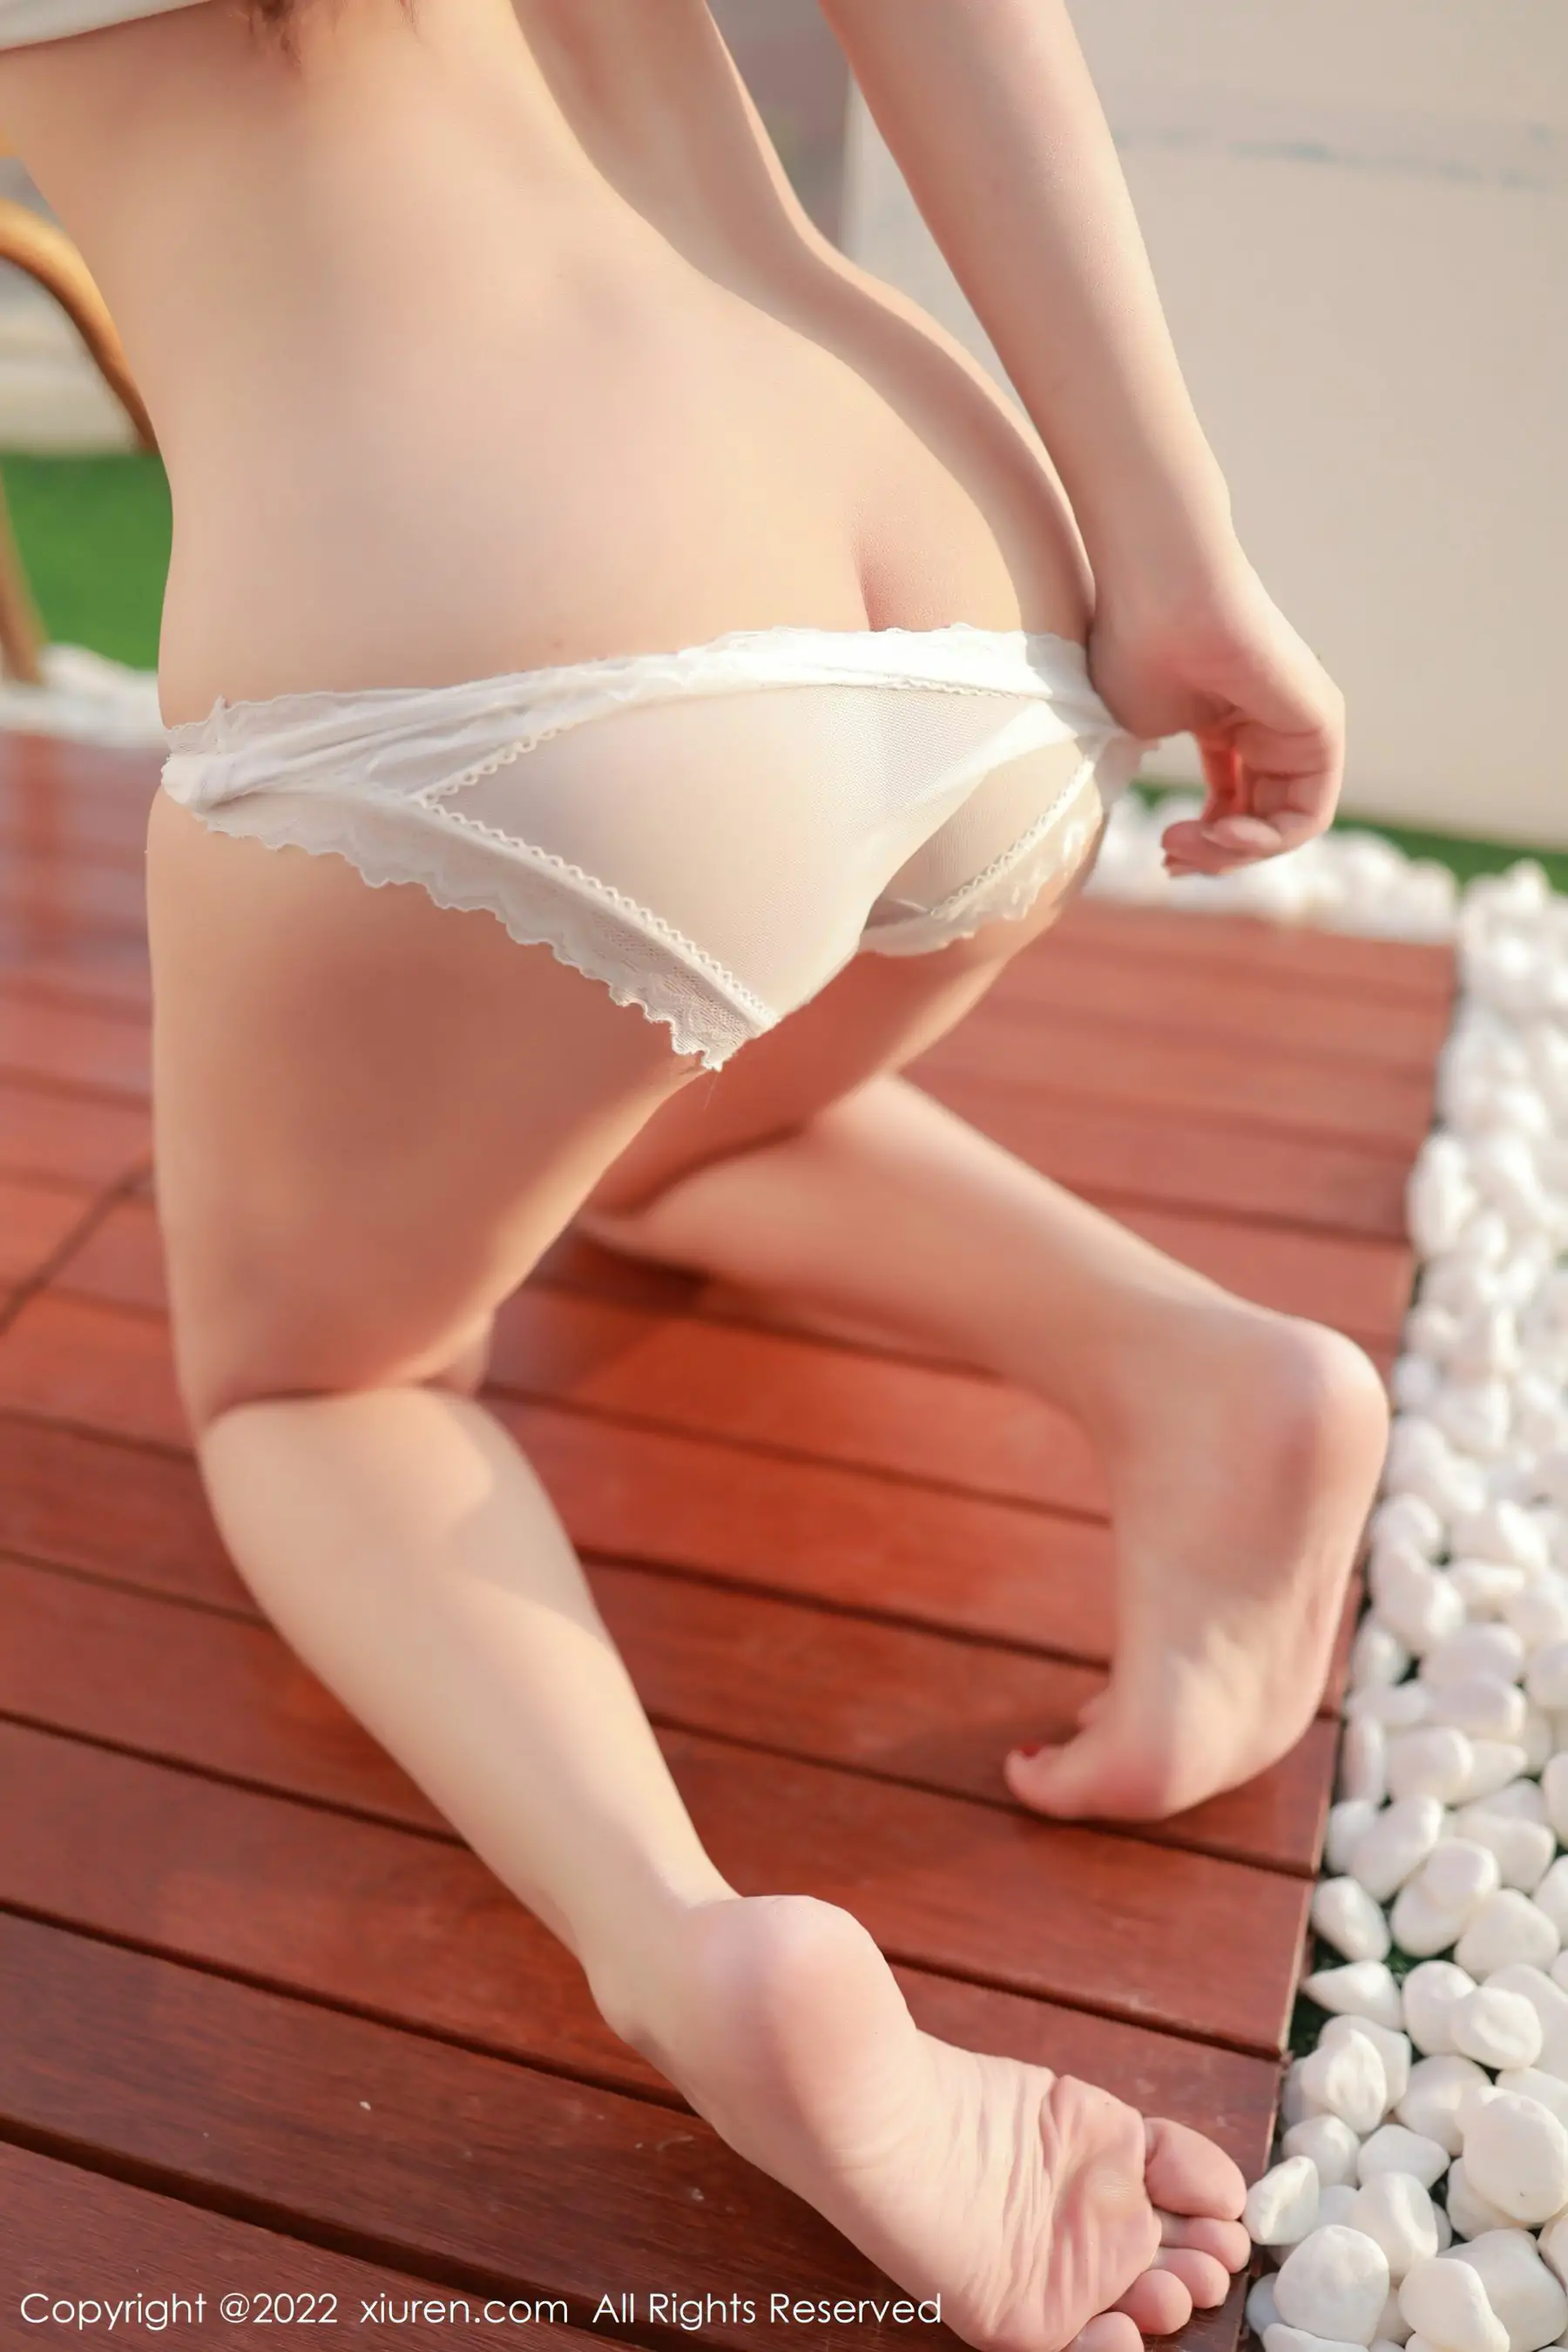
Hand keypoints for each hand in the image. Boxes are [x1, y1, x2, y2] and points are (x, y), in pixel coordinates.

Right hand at [1085, 552, 1345, 875]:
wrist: (1161, 594)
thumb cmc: (1134, 650)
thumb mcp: (1136, 736)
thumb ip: (1153, 781)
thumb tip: (1162, 832)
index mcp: (1228, 725)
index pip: (1230, 807)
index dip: (1200, 845)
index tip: (1162, 852)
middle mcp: (1269, 727)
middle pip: (1258, 825)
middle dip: (1214, 857)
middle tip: (1170, 857)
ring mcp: (1300, 728)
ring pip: (1285, 828)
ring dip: (1234, 855)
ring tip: (1189, 845)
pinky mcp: (1323, 727)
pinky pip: (1308, 815)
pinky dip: (1265, 841)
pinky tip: (1220, 833)